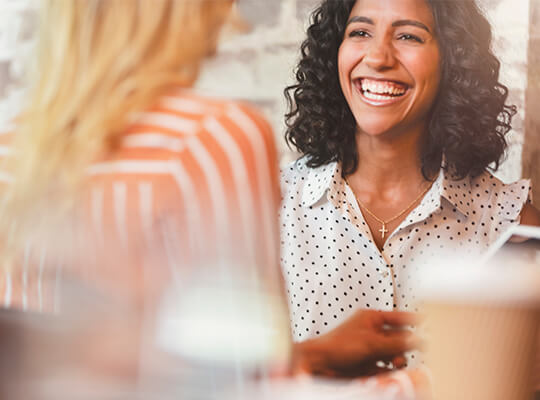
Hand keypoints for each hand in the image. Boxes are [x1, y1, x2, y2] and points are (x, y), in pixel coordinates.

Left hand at [293, 310, 418, 376]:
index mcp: (371, 318)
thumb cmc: (337, 346)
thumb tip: (420, 339)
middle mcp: (371, 331)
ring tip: (394, 365)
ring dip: (397, 360)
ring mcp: (369, 348)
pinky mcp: (367, 364)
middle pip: (399, 338)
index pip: (399, 317)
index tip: (431, 324)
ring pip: (393, 354)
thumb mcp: (372, 343)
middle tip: (409, 352)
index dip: (415, 321)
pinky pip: (385, 367)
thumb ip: (398, 342)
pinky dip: (388, 371)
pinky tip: (387, 374)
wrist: (318, 364)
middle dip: (404, 346)